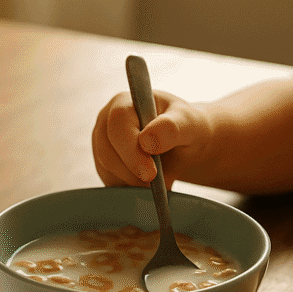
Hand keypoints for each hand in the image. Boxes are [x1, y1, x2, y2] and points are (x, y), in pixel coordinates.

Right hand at [92, 89, 209, 187]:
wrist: (185, 145)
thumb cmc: (187, 128)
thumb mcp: (190, 124)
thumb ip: (171, 128)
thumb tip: (147, 140)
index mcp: (125, 102)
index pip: (117, 124)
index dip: (131, 149)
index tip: (151, 173)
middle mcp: (106, 121)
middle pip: (107, 151)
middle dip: (131, 171)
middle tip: (155, 185)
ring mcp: (102, 144)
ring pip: (106, 170)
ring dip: (132, 182)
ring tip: (158, 183)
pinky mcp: (104, 165)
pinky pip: (110, 182)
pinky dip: (129, 189)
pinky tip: (148, 187)